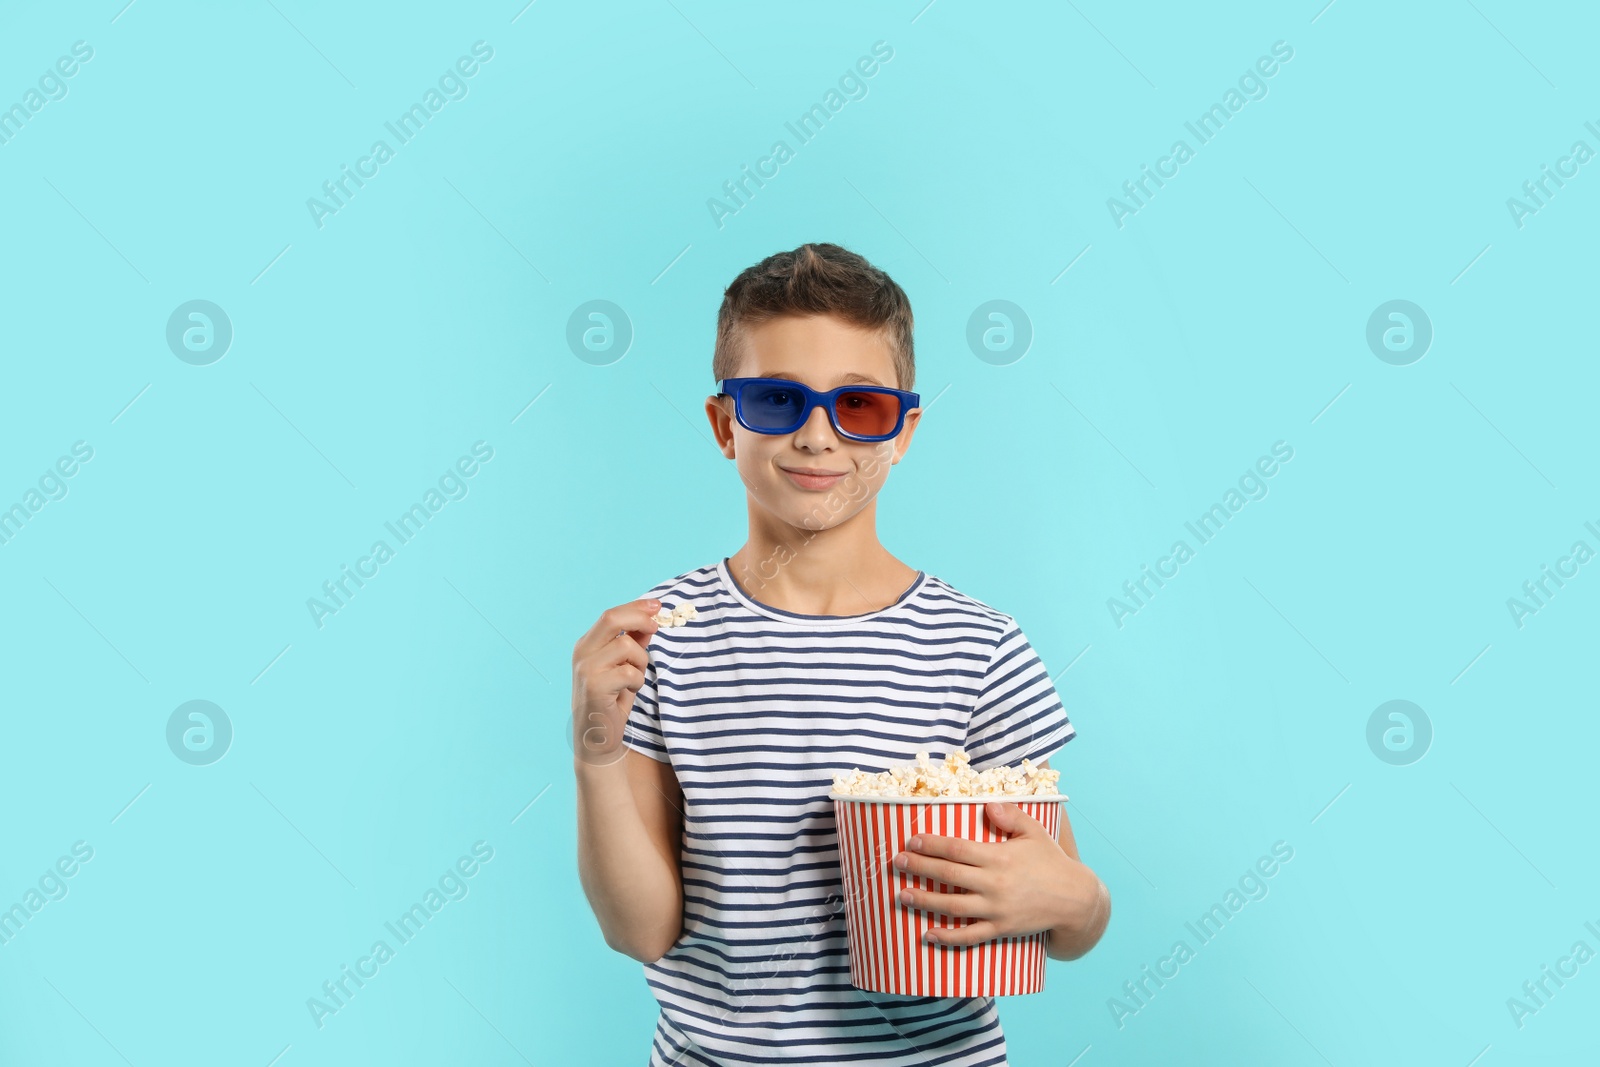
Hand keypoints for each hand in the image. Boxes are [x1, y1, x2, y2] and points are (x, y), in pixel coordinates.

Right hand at [570, 598, 658, 764]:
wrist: (596, 738)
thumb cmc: (611, 701)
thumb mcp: (623, 667)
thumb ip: (632, 644)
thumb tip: (649, 622)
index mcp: (587, 644)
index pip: (611, 614)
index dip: (636, 607)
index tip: (658, 606)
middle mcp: (582, 652)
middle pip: (611, 618)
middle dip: (639, 618)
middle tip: (656, 627)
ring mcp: (586, 668)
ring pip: (626, 645)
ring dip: (641, 661)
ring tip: (634, 679)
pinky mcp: (594, 685)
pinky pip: (629, 672)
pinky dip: (637, 681)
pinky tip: (628, 692)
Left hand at [892, 801, 1102, 946]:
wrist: (1075, 899)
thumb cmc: (1051, 861)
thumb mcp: (1035, 831)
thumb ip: (1010, 816)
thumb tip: (987, 806)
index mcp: (1000, 857)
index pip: (957, 849)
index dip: (931, 845)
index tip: (912, 840)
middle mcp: (995, 883)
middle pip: (948, 875)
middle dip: (919, 867)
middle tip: (897, 862)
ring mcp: (996, 909)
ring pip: (953, 906)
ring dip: (925, 900)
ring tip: (902, 895)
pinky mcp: (1001, 929)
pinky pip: (969, 936)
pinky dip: (947, 937)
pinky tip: (927, 933)